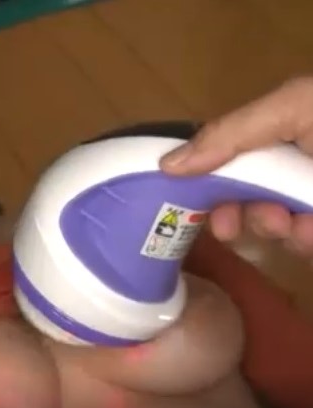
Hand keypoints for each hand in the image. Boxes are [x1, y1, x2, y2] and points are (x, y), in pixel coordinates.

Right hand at [159, 76, 312, 255]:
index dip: (201, 184)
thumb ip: (231, 133)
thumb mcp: (292, 107)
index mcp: (271, 135)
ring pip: (269, 224)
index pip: (221, 161)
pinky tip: (311, 232)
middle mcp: (284, 167)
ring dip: (269, 227)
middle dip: (233, 213)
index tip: (186, 207)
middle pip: (240, 196)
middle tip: (230, 227)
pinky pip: (300, 243)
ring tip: (292, 224)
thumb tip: (165, 164)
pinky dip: (302, 241)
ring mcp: (303, 199)